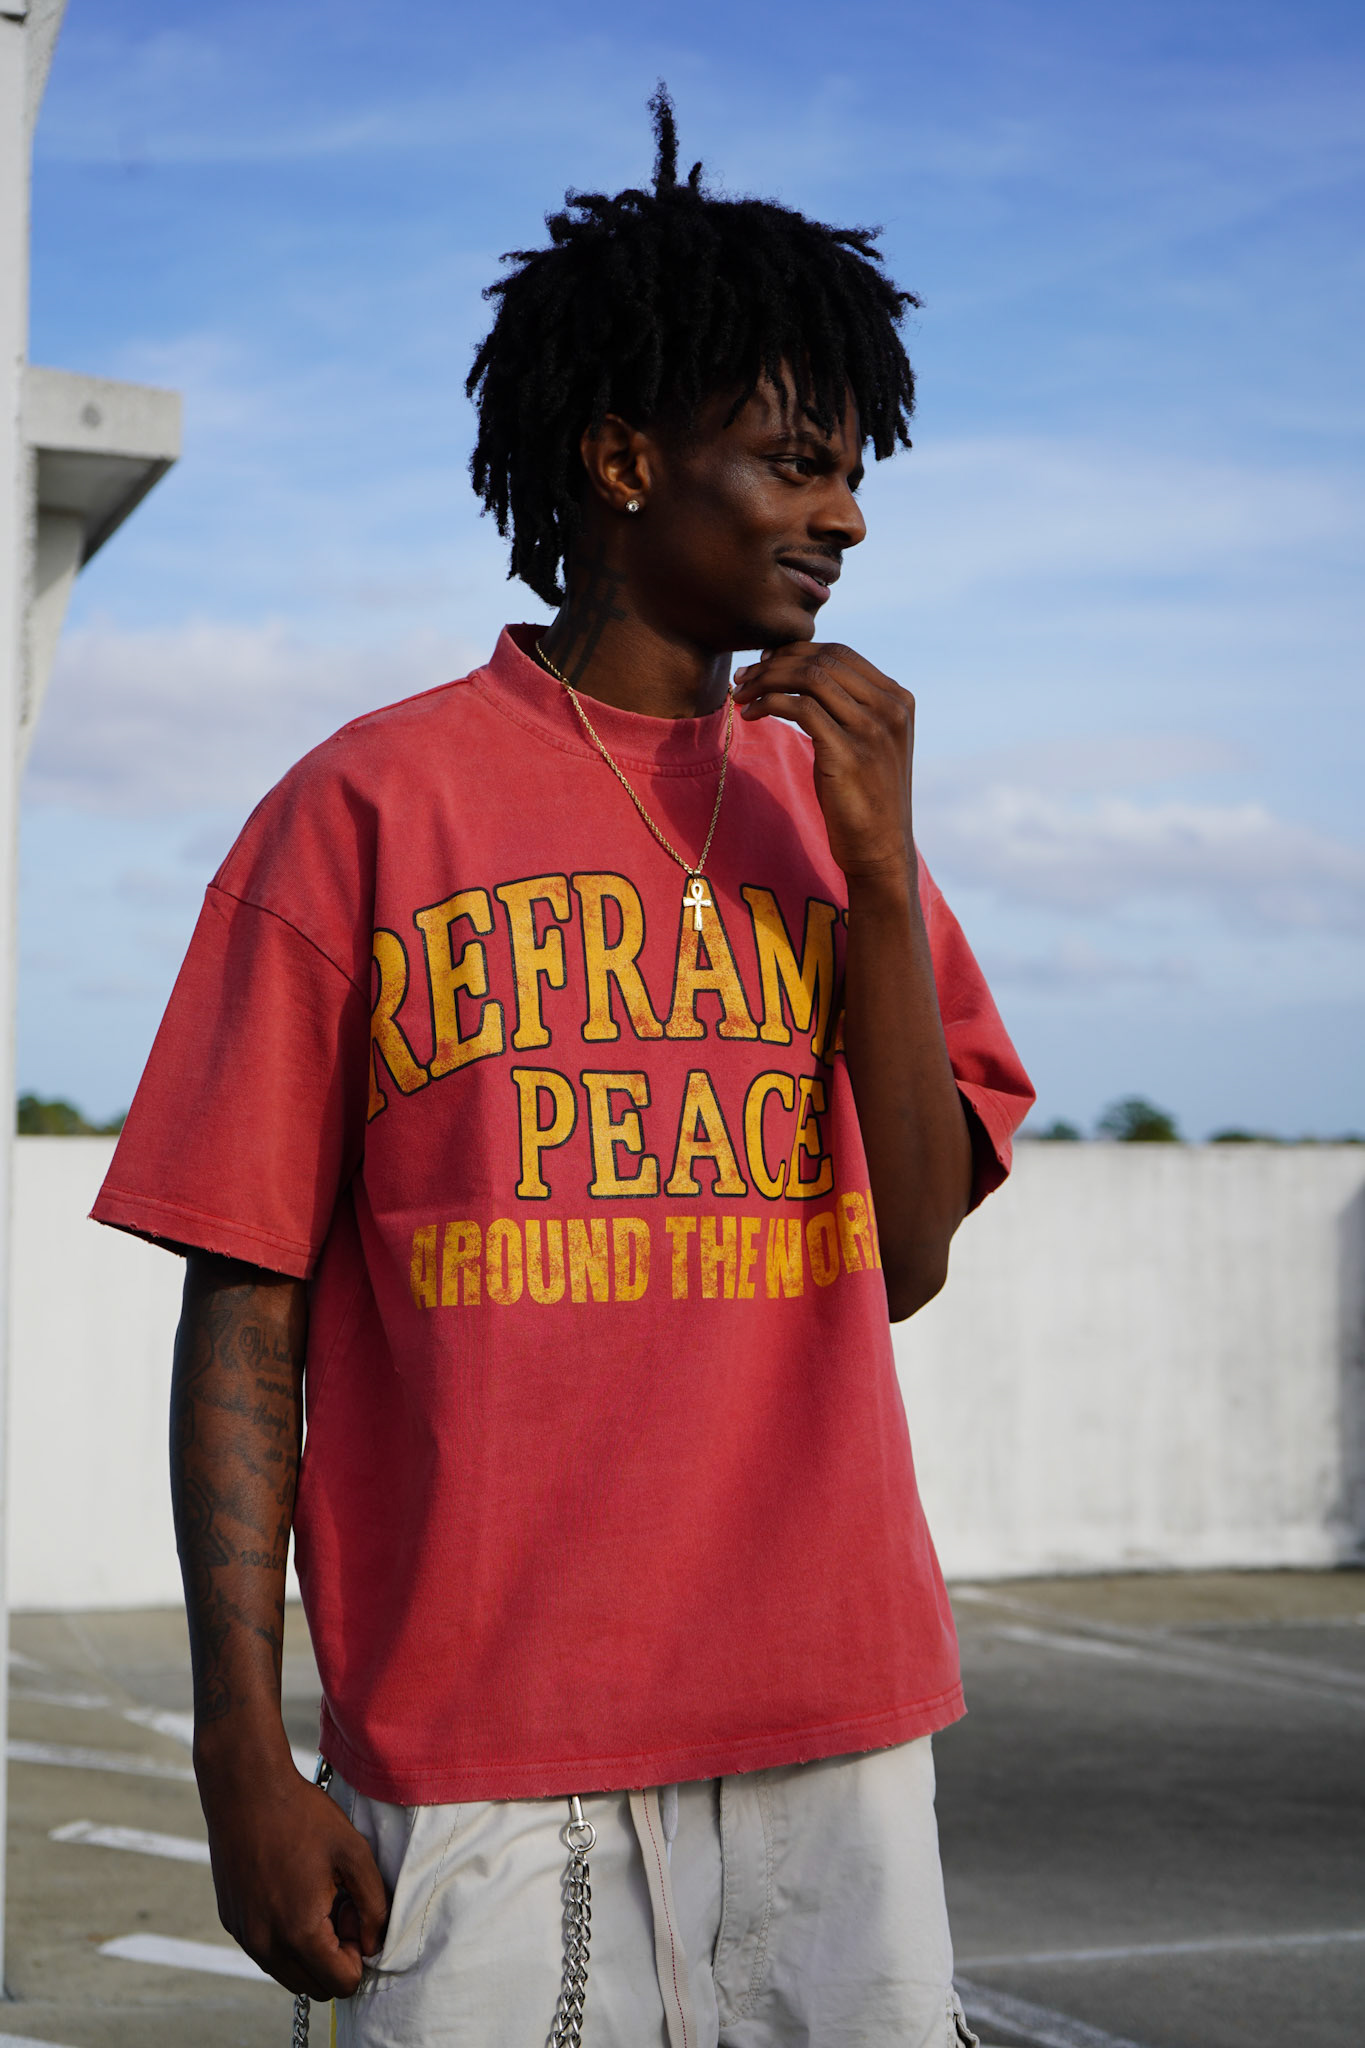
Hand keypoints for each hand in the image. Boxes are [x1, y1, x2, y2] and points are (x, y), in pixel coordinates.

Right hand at [198, 1748, 388, 1997]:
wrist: (245, 1788)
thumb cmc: (302, 1815)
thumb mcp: (354, 1852)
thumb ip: (373, 1905)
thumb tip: (372, 1943)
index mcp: (299, 1931)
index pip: (341, 1984)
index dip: (358, 1954)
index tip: (353, 1912)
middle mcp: (265, 1944)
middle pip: (314, 1986)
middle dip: (334, 1957)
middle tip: (338, 1905)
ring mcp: (244, 1935)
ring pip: (288, 1973)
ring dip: (309, 1950)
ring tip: (316, 1897)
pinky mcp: (231, 1921)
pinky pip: (266, 1951)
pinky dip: (285, 1937)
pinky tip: (291, 1889)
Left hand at [732, 643, 914, 882]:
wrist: (881, 851)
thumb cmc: (864, 799)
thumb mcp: (866, 743)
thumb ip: (849, 708)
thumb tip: (802, 674)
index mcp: (898, 699)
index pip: (840, 654)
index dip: (796, 652)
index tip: (763, 663)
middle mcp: (890, 709)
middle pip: (823, 660)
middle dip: (775, 663)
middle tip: (743, 677)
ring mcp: (873, 730)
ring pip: (810, 678)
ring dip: (766, 680)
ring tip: (741, 694)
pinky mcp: (849, 754)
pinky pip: (800, 709)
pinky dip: (768, 704)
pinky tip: (750, 716)